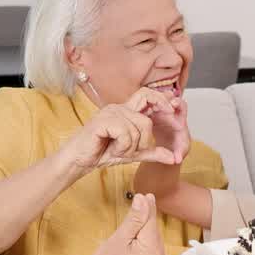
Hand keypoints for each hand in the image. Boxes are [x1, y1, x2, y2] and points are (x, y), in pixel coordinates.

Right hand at [62, 87, 187, 172]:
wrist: (80, 160)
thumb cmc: (103, 153)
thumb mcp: (134, 153)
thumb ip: (152, 153)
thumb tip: (174, 158)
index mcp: (126, 111)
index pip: (147, 95)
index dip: (161, 98)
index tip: (172, 107)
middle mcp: (119, 108)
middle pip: (146, 120)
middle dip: (146, 140)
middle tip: (134, 150)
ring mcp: (111, 113)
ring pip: (138, 129)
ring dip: (131, 147)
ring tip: (118, 150)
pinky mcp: (103, 121)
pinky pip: (126, 133)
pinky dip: (123, 146)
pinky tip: (113, 148)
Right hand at [70, 194, 167, 254]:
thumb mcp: (118, 239)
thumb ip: (134, 219)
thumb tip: (144, 198)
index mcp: (151, 253)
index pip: (152, 224)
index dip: (148, 209)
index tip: (148, 195)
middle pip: (155, 237)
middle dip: (145, 228)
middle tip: (131, 224)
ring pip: (156, 249)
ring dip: (147, 242)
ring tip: (129, 244)